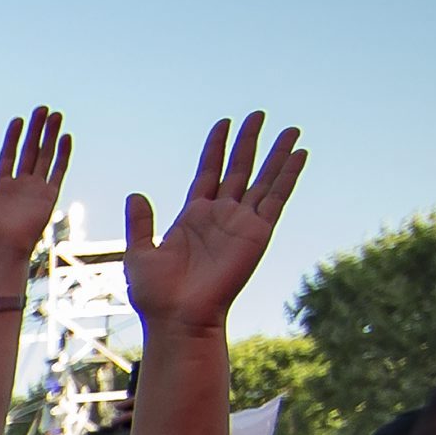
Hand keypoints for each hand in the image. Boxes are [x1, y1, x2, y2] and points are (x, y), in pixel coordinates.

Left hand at [0, 107, 70, 265]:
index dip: (13, 137)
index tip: (18, 119)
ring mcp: (36, 189)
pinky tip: (65, 138)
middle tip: (42, 109)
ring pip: (45, 156)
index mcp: (1, 185)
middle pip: (30, 151)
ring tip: (56, 116)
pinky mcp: (49, 196)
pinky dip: (62, 155)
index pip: (9, 154)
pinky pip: (58, 171)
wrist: (3, 250)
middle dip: (36, 130)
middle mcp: (20, 184)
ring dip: (51, 137)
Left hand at [122, 113, 305, 334]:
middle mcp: (220, 216)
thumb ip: (141, 223)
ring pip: (263, 179)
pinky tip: (299, 154)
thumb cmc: (156, 295)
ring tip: (290, 128)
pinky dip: (289, 176)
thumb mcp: (140, 254)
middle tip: (259, 114)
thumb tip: (136, 194)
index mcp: (193, 217)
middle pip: (239, 169)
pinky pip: (276, 199)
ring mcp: (241, 223)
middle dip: (249, 142)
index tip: (224, 123)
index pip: (208, 172)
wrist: (177, 319)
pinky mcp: (257, 233)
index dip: (216, 147)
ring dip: (277, 154)